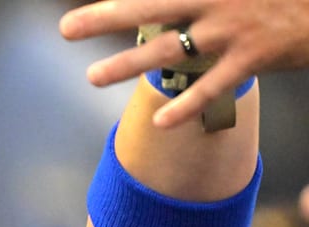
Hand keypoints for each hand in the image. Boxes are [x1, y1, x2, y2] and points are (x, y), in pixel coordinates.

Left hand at [60, 0, 308, 127]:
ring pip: (170, 50)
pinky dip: (186, 104)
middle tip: (66, 29)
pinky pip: (212, 86)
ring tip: (92, 77)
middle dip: (106, 18)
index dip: (120, 1)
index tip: (80, 12)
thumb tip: (159, 1)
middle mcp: (215, 3)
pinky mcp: (252, 58)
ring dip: (127, 64)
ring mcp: (231, 31)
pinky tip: (160, 122)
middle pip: (150, 8)